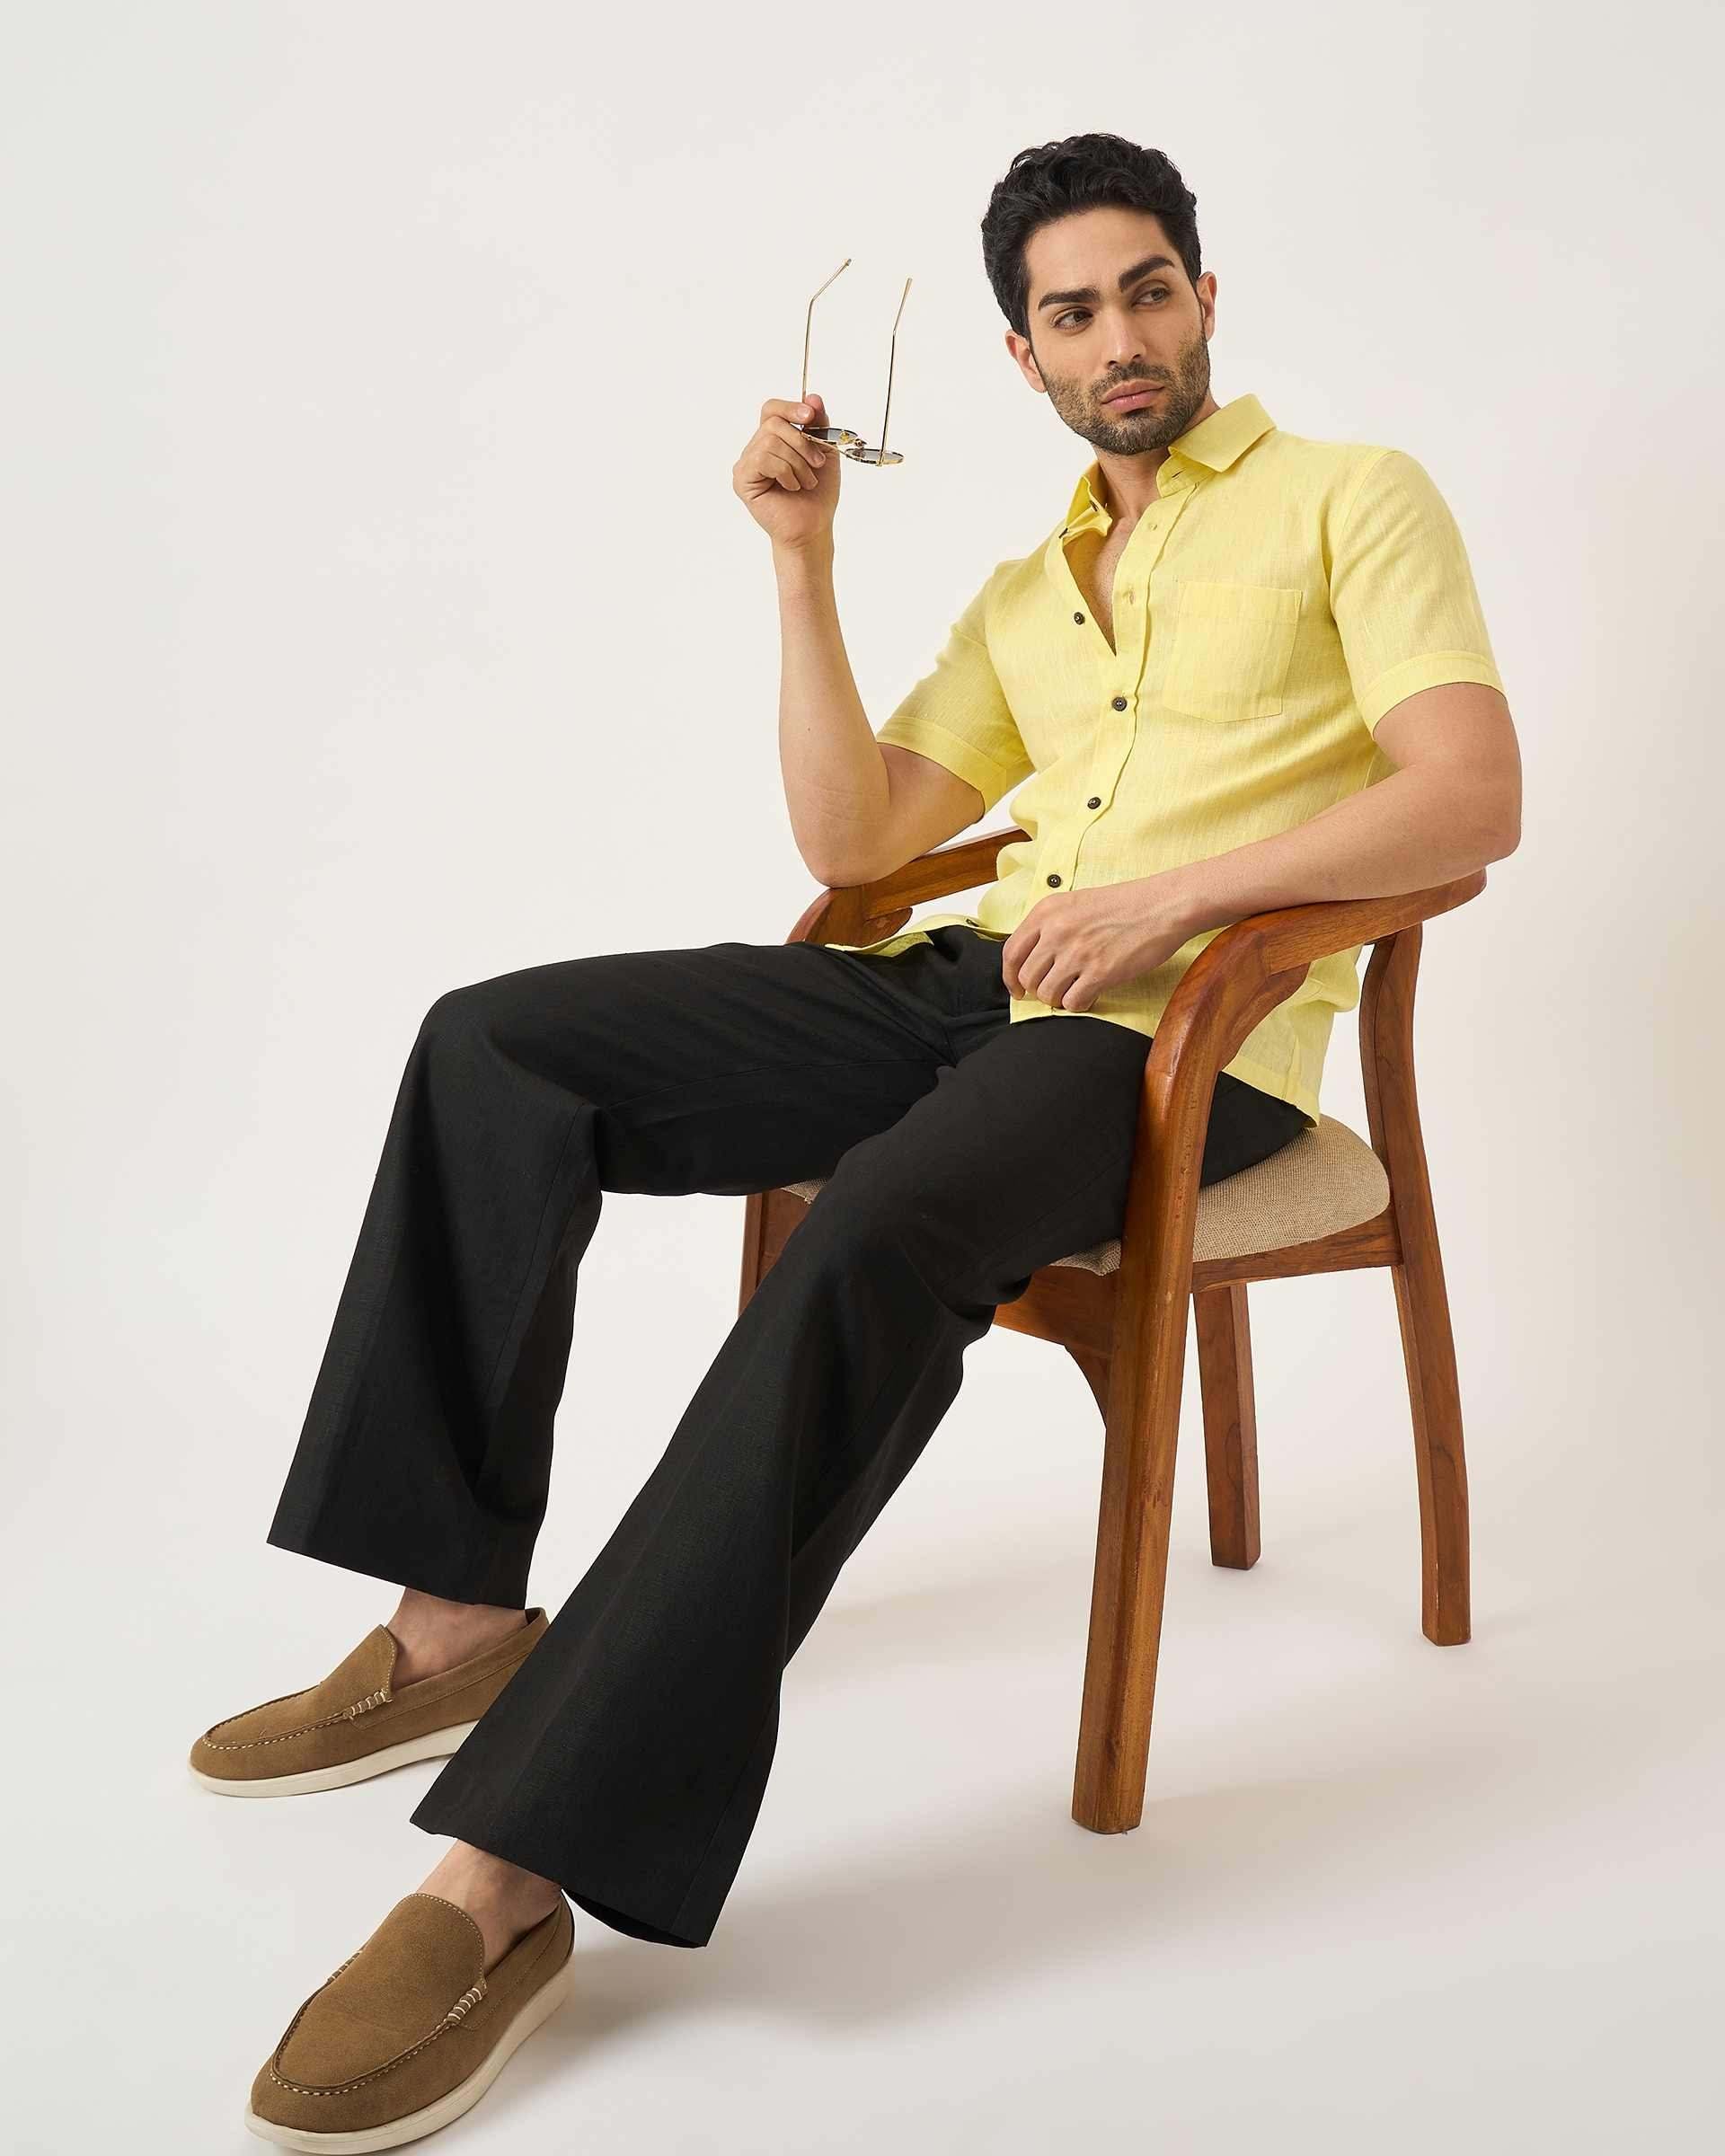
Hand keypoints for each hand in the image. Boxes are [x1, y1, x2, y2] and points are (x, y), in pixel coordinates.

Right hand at [733, 393, 841, 546]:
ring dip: (796, 462)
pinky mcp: (742, 479)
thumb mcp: (825, 452)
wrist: (813, 527)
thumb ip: (819, 424)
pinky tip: (791, 487)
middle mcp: (756, 448)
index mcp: (774, 440)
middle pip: (773, 423)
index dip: (790, 407)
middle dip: (801, 442)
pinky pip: (762, 459)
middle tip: (816, 464)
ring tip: (805, 481)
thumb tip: (812, 397)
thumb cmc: (818, 495)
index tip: (809, 417)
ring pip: (769, 441)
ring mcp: (747, 464)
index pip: (772, 410)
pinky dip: (784, 472)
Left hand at [999, 876, 1199, 1010]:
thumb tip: (1033, 960)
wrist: (1163, 905)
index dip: (1010, 977)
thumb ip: (1051, 926)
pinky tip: (1091, 995)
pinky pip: (1073, 1003)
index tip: (1018, 989)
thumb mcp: (1076, 903)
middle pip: (1028, 978)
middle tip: (1056, 989)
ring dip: (1059, 999)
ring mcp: (1077, 952)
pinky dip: (1079, 1005)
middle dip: (1039, 990)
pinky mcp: (1099, 972)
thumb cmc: (1124, 905)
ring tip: (1076, 990)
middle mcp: (1057, 931)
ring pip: (1047, 994)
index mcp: (1047, 911)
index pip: (1011, 953)